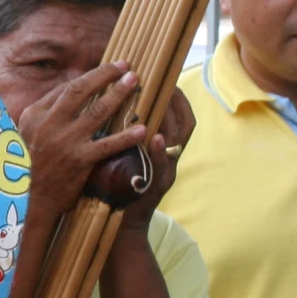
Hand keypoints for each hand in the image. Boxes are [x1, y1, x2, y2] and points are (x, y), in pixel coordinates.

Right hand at [11, 61, 149, 220]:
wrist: (33, 197)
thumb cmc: (34, 163)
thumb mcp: (29, 133)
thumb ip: (47, 112)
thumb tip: (71, 89)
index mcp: (34, 115)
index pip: (66, 89)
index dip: (90, 76)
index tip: (108, 68)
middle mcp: (48, 124)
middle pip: (80, 91)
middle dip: (105, 75)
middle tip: (126, 67)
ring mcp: (64, 142)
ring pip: (96, 112)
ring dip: (118, 94)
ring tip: (134, 83)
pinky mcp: (78, 161)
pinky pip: (107, 145)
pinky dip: (126, 136)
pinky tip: (141, 129)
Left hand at [115, 87, 193, 234]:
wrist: (119, 221)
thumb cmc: (119, 182)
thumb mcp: (124, 151)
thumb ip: (125, 129)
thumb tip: (114, 98)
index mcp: (161, 146)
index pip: (178, 113)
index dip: (173, 95)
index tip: (161, 76)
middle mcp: (169, 157)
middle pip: (182, 122)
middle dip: (174, 101)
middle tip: (162, 83)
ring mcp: (165, 172)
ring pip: (176, 141)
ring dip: (169, 120)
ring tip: (161, 101)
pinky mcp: (156, 188)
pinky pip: (163, 167)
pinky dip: (159, 152)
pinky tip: (154, 137)